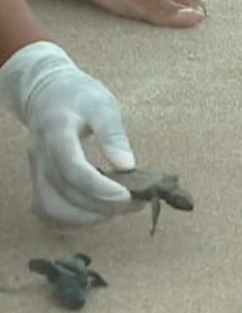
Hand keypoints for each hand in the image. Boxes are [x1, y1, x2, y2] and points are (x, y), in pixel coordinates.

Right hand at [0, 41, 142, 226]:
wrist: (47, 93)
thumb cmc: (80, 97)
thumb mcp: (103, 105)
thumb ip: (113, 134)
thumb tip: (127, 166)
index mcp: (57, 131)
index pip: (73, 168)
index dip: (100, 188)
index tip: (128, 195)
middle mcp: (41, 155)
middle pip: (66, 193)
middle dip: (103, 205)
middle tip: (135, 203)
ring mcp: (37, 170)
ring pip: (52, 208)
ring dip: (87, 217)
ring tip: (117, 209)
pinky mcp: (39, 180)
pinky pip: (48, 210)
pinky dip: (72, 219)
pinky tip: (97, 212)